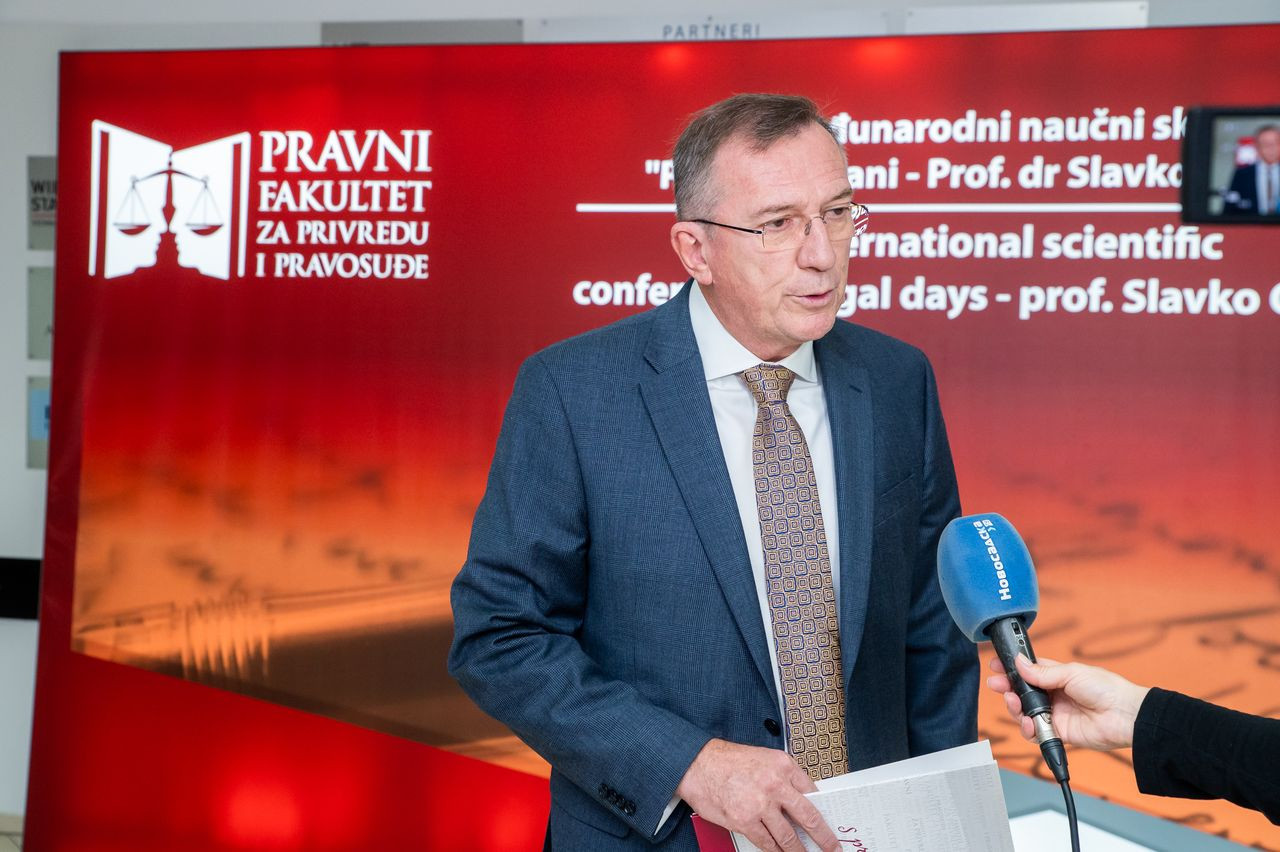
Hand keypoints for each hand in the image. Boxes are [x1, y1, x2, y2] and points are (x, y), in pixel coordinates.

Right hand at [676, 739, 839, 851]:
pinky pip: (766, 843)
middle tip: (833, 848)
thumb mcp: (764, 759)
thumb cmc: (729, 761)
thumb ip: (784, 779)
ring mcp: (760, 805)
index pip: (813, 793)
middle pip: (808, 818)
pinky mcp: (744, 821)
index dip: (824, 811)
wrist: (698, 764)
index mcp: (783, 766)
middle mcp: (775, 785)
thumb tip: (802, 802)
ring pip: (788, 837)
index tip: (831, 823)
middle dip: (824, 838)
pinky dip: (774, 850)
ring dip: (798, 850)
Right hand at [986, 655, 1150, 750]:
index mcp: (1057, 676)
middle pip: (1022, 693)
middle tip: (997, 685)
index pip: (1029, 671)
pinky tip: (1029, 723)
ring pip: (1025, 713)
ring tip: (1014, 703)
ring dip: (1015, 708)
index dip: (1012, 669)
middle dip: (1007, 688)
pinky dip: (1028, 729)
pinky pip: (1036, 733)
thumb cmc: (1106, 689)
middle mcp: (1054, 695)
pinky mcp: (1059, 732)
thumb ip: (1042, 672)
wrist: (1124, 716)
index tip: (997, 666)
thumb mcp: (1070, 672)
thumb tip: (1019, 663)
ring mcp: (1055, 714)